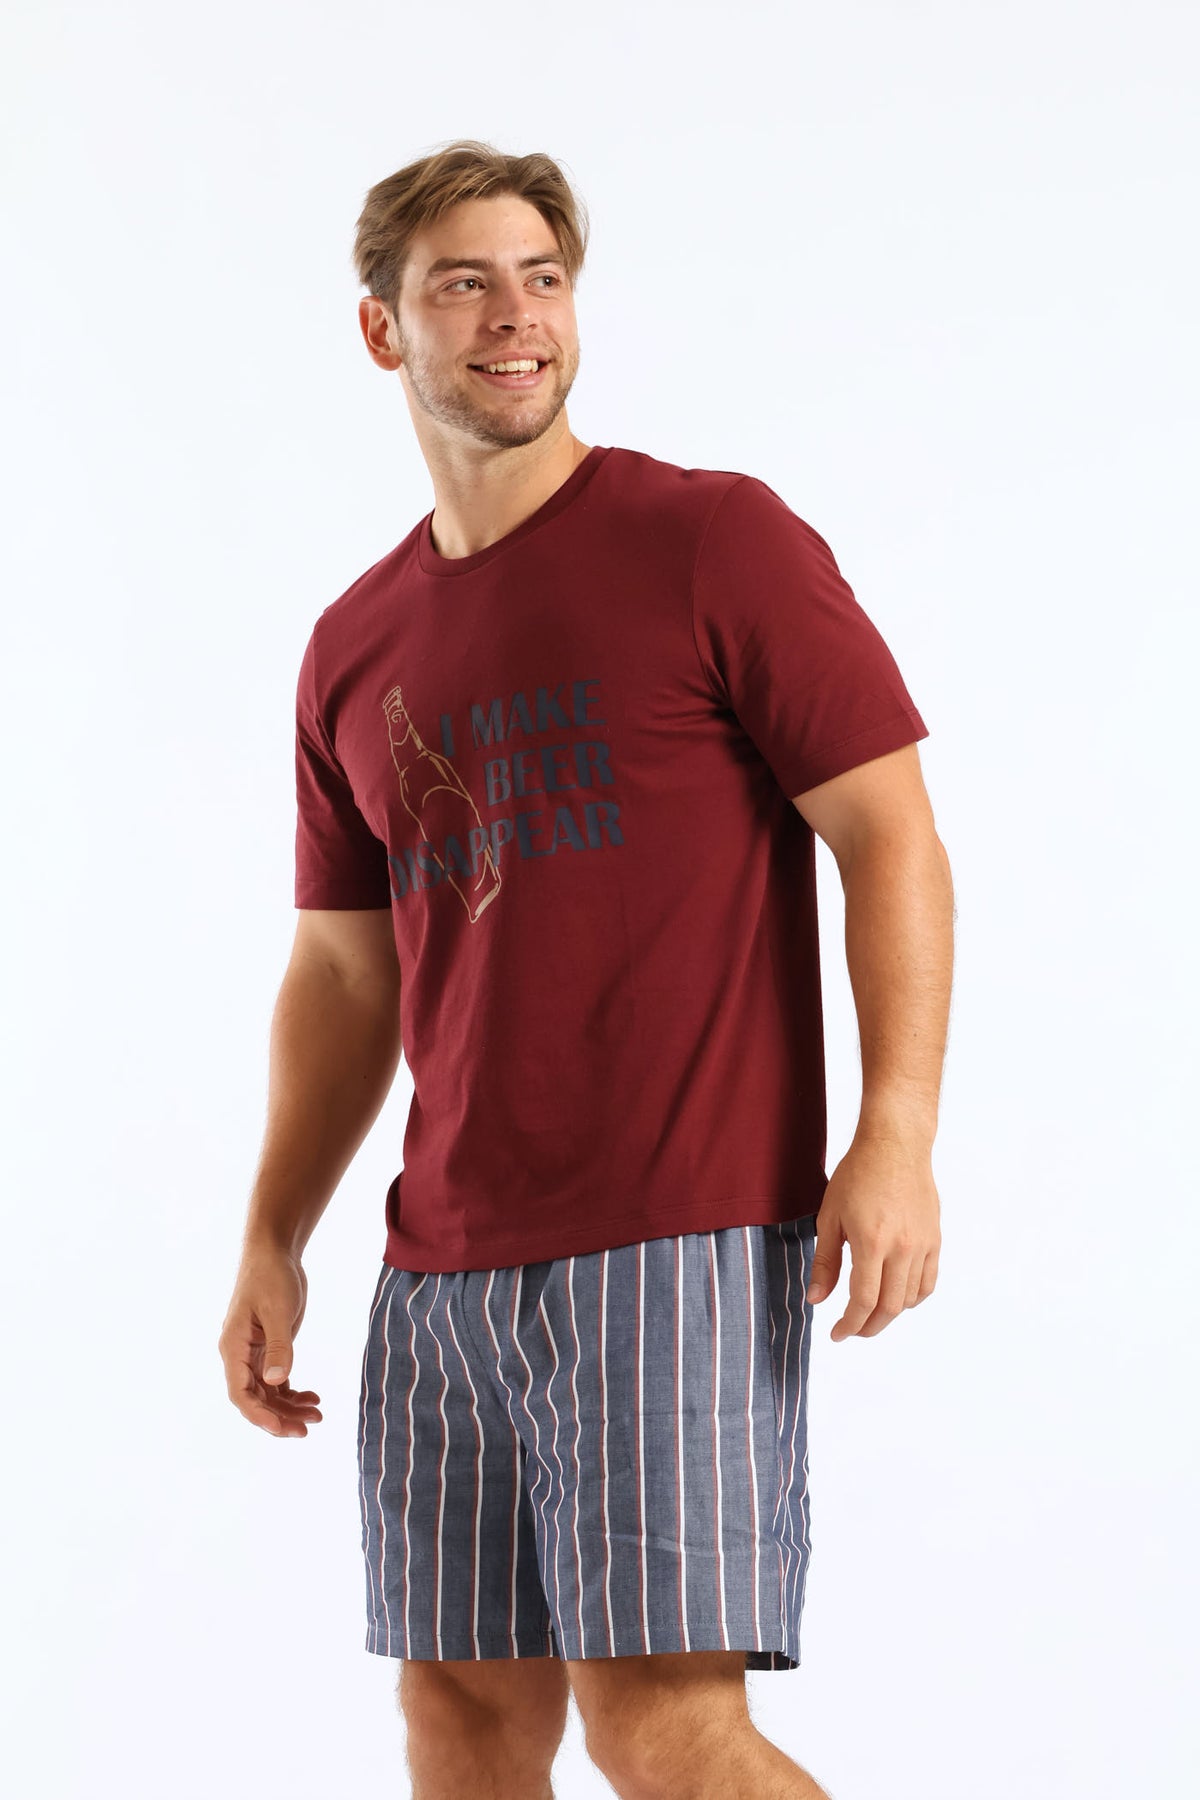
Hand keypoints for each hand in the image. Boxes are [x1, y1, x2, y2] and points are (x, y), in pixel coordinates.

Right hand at [218, 1247, 323, 1436]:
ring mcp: (254, 1353)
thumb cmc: (271, 1275)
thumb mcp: (278, 1310)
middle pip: (255, 1399)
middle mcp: (240, 1355)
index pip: (240, 1393)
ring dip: (289, 1407)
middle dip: (279, 1417)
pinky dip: (292, 1392)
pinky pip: (276, 1380)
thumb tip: (276, 1381)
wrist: (274, 1252)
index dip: (259, 1415)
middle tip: (308, 1428)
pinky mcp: (269, 1348)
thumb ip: (279, 1346)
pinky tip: (312, 1397)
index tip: (282, 1428)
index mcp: (233, 1347)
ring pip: (267, 1393)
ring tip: (317, 1414)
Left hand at [807, 1133, 940, 1339]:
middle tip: (852, 1330)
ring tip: (870, 1312)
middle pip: (889, 1307)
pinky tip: (897, 1297)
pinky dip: (913, 1298)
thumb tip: (817, 1300)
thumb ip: (825, 1262)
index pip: (863, 1301)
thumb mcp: (830, 1217)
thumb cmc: (857, 1175)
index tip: (837, 1333)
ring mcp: (922, 1244)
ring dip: (889, 1313)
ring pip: (910, 1298)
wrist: (895, 1146)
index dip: (849, 1325)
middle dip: (869, 1327)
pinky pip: (928, 1282)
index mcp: (872, 1242)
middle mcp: (902, 1248)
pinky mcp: (934, 1239)